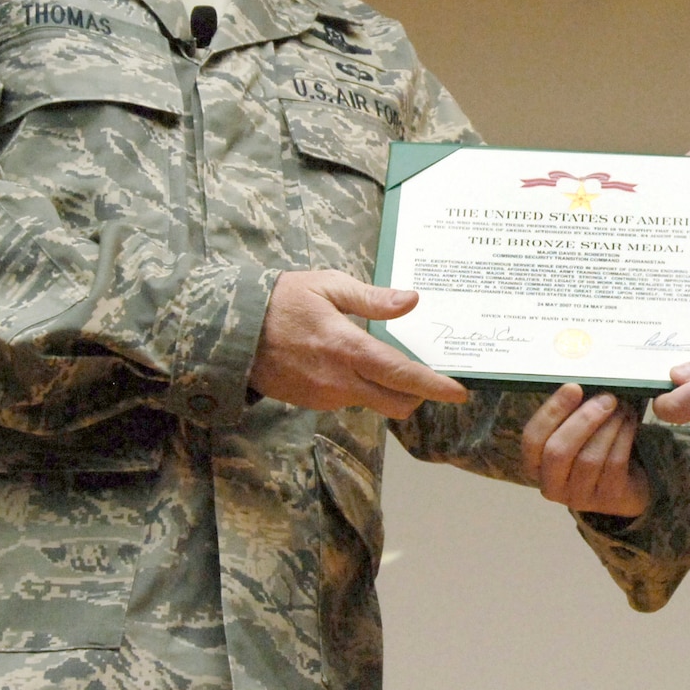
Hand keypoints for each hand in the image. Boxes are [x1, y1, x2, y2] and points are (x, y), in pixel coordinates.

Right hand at [247, 271, 469, 418]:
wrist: (230, 331)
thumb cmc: (282, 300)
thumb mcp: (328, 286)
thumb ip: (373, 299)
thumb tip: (411, 301)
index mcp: (347, 348)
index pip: (402, 375)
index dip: (434, 386)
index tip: (459, 392)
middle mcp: (339, 381)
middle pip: (396, 402)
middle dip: (416, 394)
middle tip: (422, 372)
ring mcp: (324, 396)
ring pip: (372, 402)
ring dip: (384, 387)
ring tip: (377, 356)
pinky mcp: (311, 403)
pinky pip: (348, 399)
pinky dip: (358, 386)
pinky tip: (345, 361)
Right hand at [521, 383, 651, 516]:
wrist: (625, 484)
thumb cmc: (592, 447)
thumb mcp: (575, 432)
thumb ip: (571, 412)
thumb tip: (582, 380)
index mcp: (535, 464)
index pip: (532, 439)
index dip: (551, 412)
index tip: (573, 387)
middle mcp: (551, 485)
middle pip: (558, 451)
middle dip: (584, 419)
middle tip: (606, 398)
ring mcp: (578, 497)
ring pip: (589, 458)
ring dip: (608, 426)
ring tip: (621, 406)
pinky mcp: (607, 499)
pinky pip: (614, 464)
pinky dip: (623, 438)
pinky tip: (630, 422)